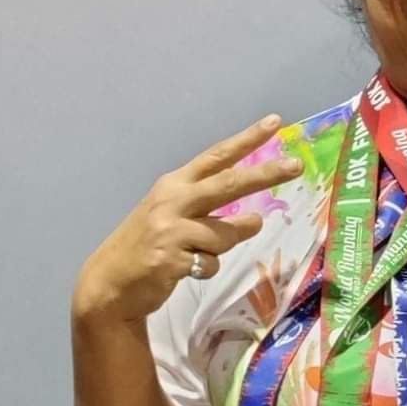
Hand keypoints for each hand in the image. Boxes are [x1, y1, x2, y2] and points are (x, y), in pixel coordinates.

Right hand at [72, 114, 302, 326]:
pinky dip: (205, 269)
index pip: (216, 156)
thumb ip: (212, 211)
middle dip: (266, 174)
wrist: (110, 283)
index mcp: (174, 184)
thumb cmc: (149, 245)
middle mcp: (173, 200)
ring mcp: (172, 228)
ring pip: (226, 234)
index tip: (274, 122)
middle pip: (230, 183)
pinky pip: (211, 264)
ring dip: (224, 245)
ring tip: (197, 251)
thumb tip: (256, 218)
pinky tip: (182, 270)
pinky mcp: (172, 257)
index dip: (246, 139)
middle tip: (297, 165)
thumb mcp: (174, 216)